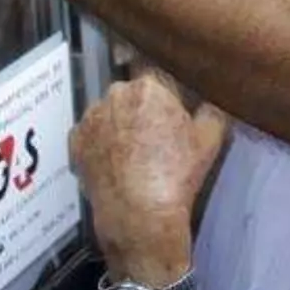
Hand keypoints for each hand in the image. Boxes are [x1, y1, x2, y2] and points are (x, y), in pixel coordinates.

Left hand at [69, 78, 227, 283]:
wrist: (139, 214)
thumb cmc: (176, 175)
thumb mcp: (211, 139)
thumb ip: (213, 108)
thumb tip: (212, 97)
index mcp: (150, 85)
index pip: (160, 74)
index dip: (169, 94)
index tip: (175, 111)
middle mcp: (116, 93)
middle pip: (132, 93)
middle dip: (143, 108)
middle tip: (158, 136)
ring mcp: (91, 117)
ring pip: (110, 112)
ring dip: (120, 124)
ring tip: (136, 153)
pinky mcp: (76, 140)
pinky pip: (91, 134)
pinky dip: (101, 143)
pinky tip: (117, 162)